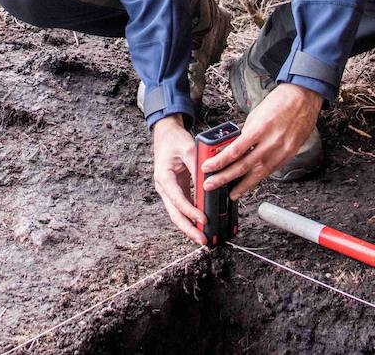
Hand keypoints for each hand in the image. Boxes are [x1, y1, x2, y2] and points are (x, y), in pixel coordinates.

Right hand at [151, 114, 205, 244]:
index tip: (203, 220)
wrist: (166, 134)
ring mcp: (169, 191)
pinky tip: (202, 224)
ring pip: (178, 214)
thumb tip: (210, 184)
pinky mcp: (177, 190)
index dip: (191, 212)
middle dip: (189, 229)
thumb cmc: (174, 140)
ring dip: (190, 226)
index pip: (178, 200)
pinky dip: (192, 217)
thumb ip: (198, 167)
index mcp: (164, 177)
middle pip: (175, 214)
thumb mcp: (189, 149)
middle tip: (202, 240)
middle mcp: (164, 187)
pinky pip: (184, 207)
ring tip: (204, 237)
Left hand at [201, 83, 321, 198]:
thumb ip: (246, 133)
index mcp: (259, 129)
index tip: (207, 167)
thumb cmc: (280, 102)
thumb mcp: (256, 115)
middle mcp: (271, 143)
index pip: (235, 150)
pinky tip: (249, 184)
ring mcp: (281, 151)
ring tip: (230, 193)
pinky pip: (270, 171)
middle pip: (243, 166)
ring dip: (242, 186)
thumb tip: (234, 148)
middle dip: (224, 178)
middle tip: (210, 185)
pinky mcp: (288, 155)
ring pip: (258, 174)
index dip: (219, 162)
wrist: (303, 98)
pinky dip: (258, 179)